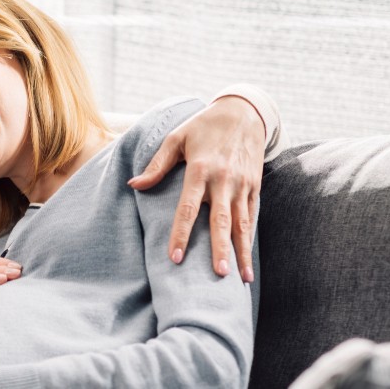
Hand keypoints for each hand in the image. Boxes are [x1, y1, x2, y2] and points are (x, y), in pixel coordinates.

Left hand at [127, 95, 263, 281]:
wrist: (244, 112)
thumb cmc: (204, 125)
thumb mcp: (177, 138)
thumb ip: (157, 165)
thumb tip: (133, 185)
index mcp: (201, 169)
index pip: (189, 208)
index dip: (181, 234)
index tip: (176, 257)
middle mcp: (224, 179)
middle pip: (220, 220)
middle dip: (220, 249)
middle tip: (217, 274)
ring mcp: (243, 184)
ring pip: (242, 223)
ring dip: (241, 251)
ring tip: (242, 278)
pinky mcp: (255, 186)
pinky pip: (252, 216)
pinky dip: (251, 239)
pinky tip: (249, 260)